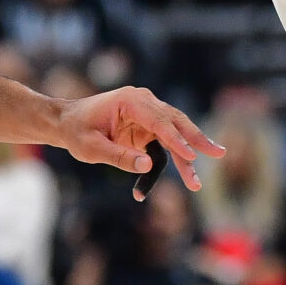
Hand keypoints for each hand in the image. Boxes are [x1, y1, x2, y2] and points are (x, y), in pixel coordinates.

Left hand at [52, 85, 222, 193]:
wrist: (66, 122)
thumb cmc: (76, 131)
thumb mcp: (91, 148)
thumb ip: (119, 156)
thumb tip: (148, 164)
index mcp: (131, 100)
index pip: (159, 121)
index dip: (176, 139)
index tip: (191, 155)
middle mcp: (145, 103)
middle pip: (177, 123)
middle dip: (197, 141)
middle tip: (219, 154)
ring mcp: (149, 115)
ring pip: (176, 135)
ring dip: (188, 157)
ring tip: (196, 183)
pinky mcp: (149, 128)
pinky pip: (166, 146)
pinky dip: (173, 161)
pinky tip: (182, 177)